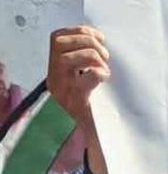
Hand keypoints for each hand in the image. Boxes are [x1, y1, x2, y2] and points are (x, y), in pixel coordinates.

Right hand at [47, 26, 108, 173]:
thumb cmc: (95, 112)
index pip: (57, 38)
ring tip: (105, 65)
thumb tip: (104, 47)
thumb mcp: (88, 85)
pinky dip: (96, 74)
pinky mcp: (76, 104)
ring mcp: (64, 91)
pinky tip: (104, 78)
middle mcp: (56, 79)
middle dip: (86, 41)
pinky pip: (81, 82)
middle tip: (105, 54)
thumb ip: (89, 66)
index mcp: (58, 71)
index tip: (100, 36)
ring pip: (66, 58)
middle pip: (59, 43)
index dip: (79, 31)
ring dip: (90, 55)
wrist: (95, 142)